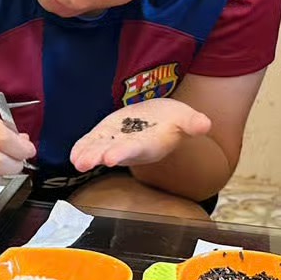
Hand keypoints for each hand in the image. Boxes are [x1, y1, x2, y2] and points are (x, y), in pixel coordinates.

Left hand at [70, 99, 210, 172]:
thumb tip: (206, 124)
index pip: (136, 149)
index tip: (112, 158)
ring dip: (88, 155)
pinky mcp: (106, 135)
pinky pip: (93, 143)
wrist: (160, 118)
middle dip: (100, 157)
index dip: (123, 153)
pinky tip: (74, 154)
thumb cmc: (174, 119)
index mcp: (150, 144)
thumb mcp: (186, 117)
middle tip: (86, 162)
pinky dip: (83, 148)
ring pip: (101, 150)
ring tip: (77, 161)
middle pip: (114, 153)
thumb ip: (193, 122)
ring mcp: (117, 142)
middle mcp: (132, 147)